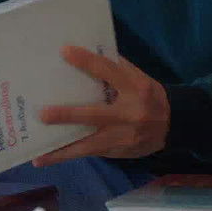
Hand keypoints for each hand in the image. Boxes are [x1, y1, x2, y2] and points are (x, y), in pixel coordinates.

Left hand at [32, 45, 169, 165]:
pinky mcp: (118, 152)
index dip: (87, 61)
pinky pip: (90, 153)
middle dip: (69, 116)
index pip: (109, 71)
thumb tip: (90, 55)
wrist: (173, 125)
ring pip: (89, 145)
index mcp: (136, 88)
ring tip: (38, 155)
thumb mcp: (140, 78)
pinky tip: (48, 158)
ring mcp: (123, 136)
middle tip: (43, 114)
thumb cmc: (151, 96)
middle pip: (95, 115)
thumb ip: (118, 69)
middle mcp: (129, 113)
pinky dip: (70, 156)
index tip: (65, 52)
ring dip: (62, 151)